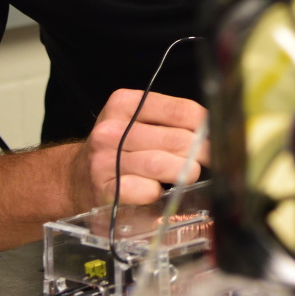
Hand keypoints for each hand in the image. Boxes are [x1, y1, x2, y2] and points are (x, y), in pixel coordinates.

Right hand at [77, 89, 208, 209]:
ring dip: (184, 172)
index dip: (206, 126)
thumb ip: (172, 121)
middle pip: (176, 139)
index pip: (180, 111)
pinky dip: (158, 191)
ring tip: (189, 173)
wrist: (76, 178)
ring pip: (162, 164)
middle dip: (201, 153)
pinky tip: (156, 189)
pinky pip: (145, 190)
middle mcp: (111, 130)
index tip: (218, 136)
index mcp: (124, 104)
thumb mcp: (139, 122)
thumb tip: (215, 130)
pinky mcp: (104, 189)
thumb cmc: (119, 148)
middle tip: (209, 160)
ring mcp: (105, 160)